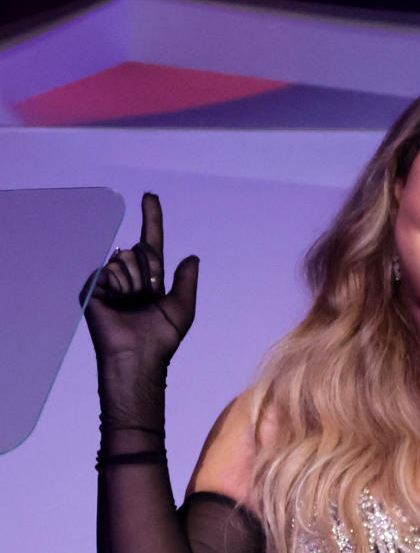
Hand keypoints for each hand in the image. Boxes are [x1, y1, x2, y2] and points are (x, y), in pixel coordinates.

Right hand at [81, 193, 198, 366]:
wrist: (138, 356)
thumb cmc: (160, 339)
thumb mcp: (182, 308)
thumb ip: (186, 281)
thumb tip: (192, 257)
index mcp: (148, 279)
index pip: (150, 242)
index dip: (151, 219)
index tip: (150, 196)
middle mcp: (128, 276)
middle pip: (142, 249)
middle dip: (150, 270)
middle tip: (147, 296)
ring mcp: (109, 280)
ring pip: (125, 257)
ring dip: (135, 282)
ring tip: (131, 304)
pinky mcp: (93, 286)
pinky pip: (110, 269)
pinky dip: (119, 285)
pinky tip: (117, 303)